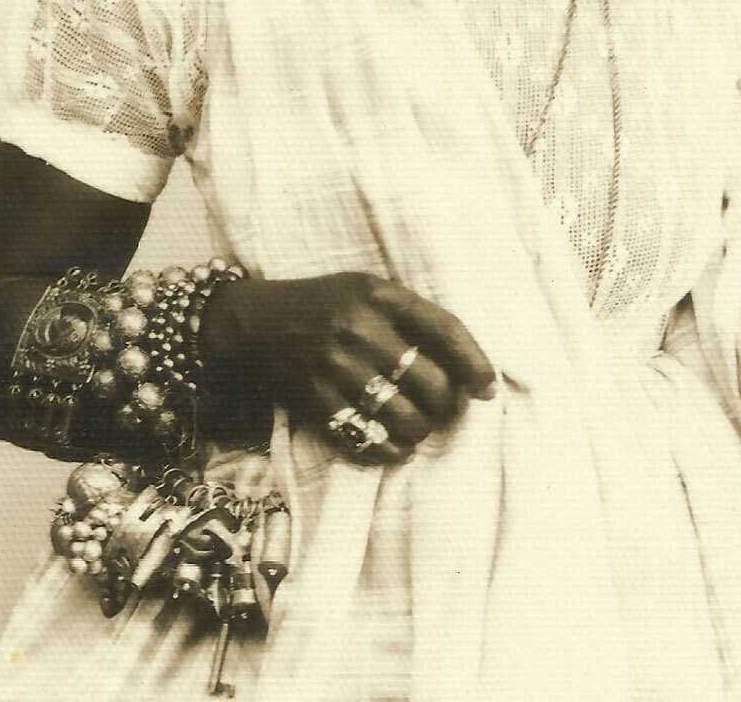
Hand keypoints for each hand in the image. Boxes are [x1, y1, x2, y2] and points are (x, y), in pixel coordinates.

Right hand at [197, 272, 497, 464]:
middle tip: (443, 409)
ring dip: (420, 430)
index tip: (486, 389)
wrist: (253, 322)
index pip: (446, 330)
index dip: (475, 364)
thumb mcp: (368, 290)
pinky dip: (389, 451)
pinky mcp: (314, 400)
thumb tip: (468, 369)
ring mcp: (335, 367)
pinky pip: (367, 439)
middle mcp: (359, 329)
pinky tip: (395, 446)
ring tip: (418, 426)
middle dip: (447, 405)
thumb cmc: (326, 305)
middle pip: (431, 383)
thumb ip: (414, 317)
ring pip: (405, 418)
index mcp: (379, 295)